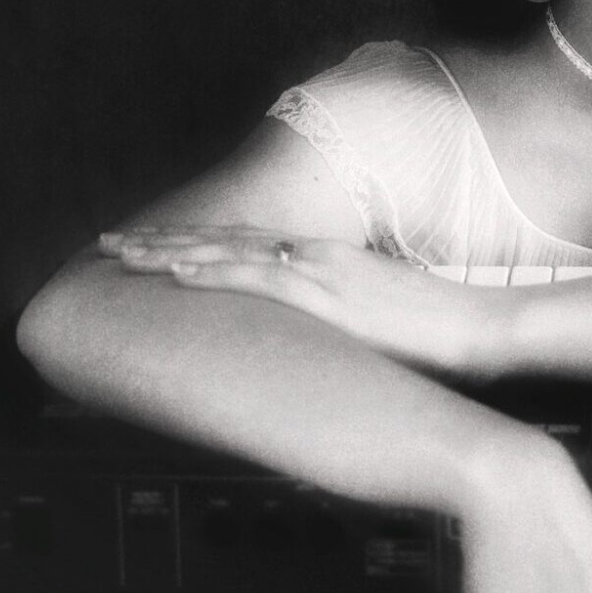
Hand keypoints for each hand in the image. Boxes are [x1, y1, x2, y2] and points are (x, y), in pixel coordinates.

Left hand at [98, 227, 509, 383]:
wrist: (480, 330)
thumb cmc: (440, 338)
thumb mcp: (379, 329)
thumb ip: (341, 329)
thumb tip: (316, 352)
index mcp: (326, 261)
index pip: (247, 245)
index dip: (196, 243)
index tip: (154, 246)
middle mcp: (314, 256)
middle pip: (223, 240)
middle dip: (164, 241)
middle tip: (111, 243)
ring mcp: (318, 270)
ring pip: (226, 251)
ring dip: (170, 250)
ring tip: (122, 253)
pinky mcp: (325, 293)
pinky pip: (254, 277)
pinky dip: (211, 271)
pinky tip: (175, 272)